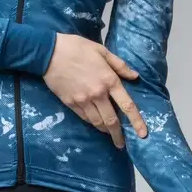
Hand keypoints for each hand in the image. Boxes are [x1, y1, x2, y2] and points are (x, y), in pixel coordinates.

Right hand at [42, 33, 147, 148]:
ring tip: (108, 133)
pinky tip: (94, 122)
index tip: (143, 134)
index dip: (136, 122)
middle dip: (118, 135)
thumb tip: (135, 76)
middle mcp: (98, 94)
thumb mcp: (101, 51)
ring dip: (105, 130)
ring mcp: (83, 100)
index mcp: (109, 80)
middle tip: (121, 143)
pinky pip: (84, 118)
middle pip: (111, 121)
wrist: (49, 52)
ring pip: (97, 122)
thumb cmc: (77, 48)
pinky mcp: (70, 103)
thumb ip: (120, 65)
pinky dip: (92, 122)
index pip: (127, 105)